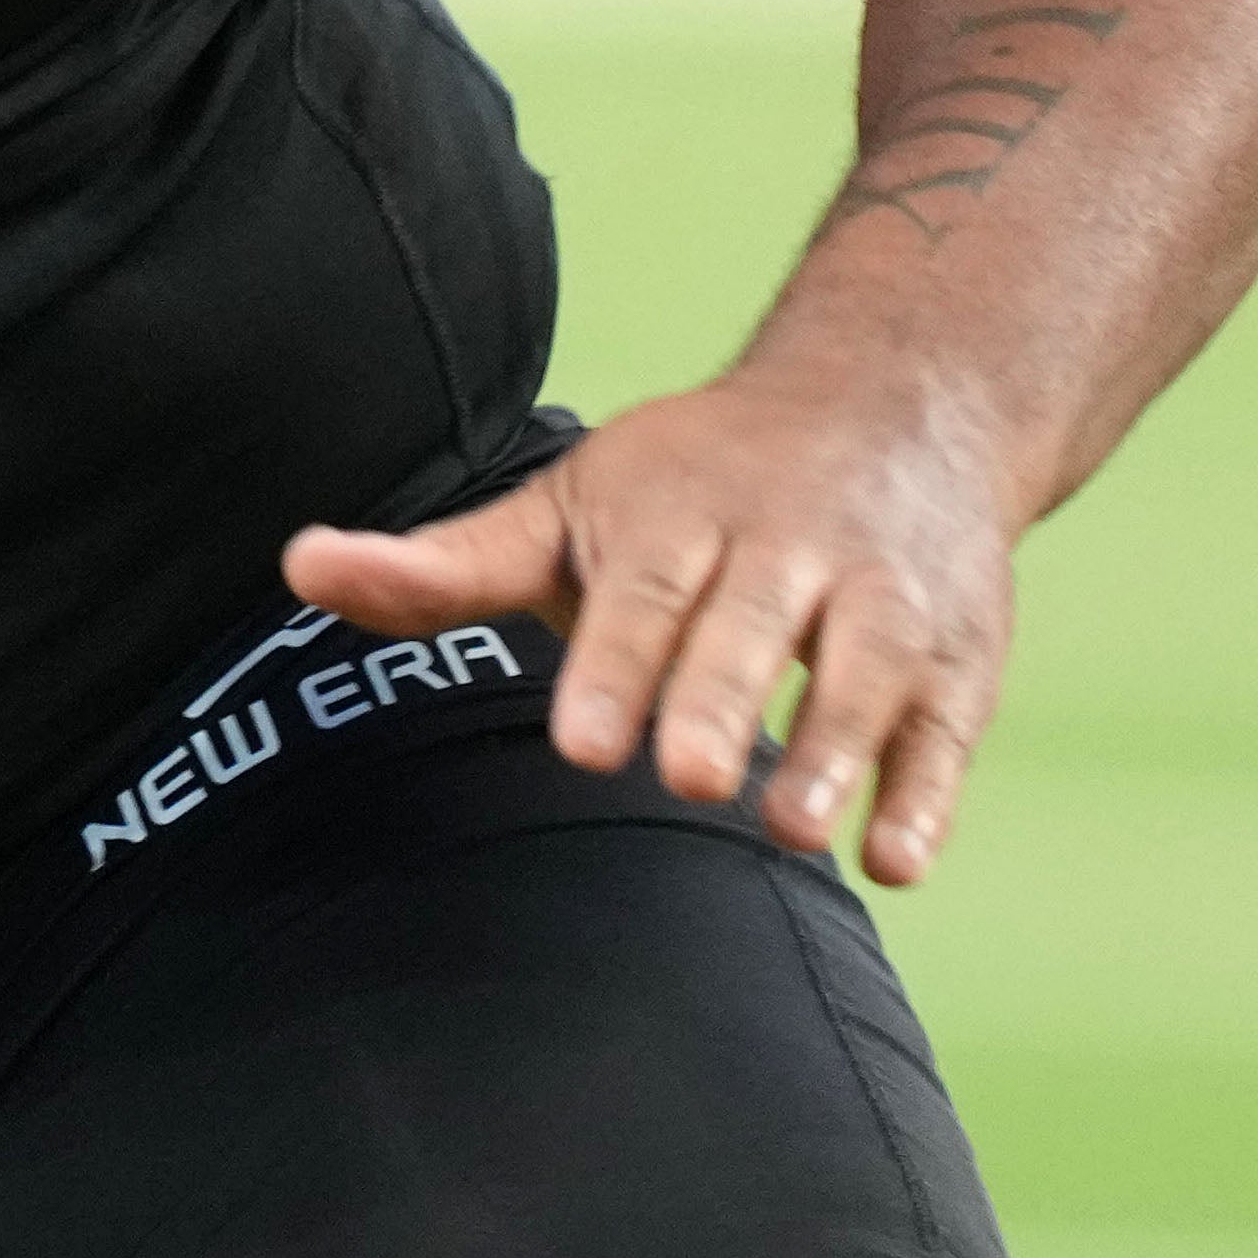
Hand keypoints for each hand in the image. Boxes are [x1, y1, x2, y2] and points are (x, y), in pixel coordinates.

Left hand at [282, 351, 1021, 883]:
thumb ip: (447, 563)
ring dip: (832, 747)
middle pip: (751, 623)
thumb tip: (297, 567)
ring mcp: (885, 592)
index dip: (615, 662)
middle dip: (717, 696)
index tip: (582, 744)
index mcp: (680, 508)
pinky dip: (927, 788)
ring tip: (792, 830)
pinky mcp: (959, 649)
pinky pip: (948, 721)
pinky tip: (894, 861)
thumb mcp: (570, 506)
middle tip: (685, 778)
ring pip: (865, 667)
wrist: (899, 396)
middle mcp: (790, 542)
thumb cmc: (690, 483)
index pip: (644, 588)